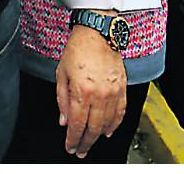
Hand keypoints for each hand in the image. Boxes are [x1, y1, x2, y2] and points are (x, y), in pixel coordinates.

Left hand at [56, 21, 127, 157]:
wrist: (98, 33)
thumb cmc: (78, 49)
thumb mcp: (61, 74)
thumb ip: (62, 100)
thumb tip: (64, 120)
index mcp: (81, 91)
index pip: (76, 124)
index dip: (73, 139)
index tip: (70, 147)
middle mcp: (99, 94)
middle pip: (93, 128)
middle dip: (85, 143)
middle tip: (80, 151)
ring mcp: (113, 92)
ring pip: (107, 123)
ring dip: (99, 136)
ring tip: (91, 143)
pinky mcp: (122, 88)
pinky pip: (120, 112)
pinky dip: (115, 124)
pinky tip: (108, 130)